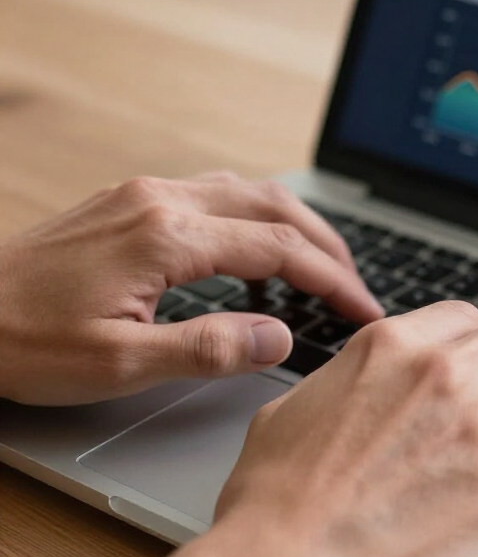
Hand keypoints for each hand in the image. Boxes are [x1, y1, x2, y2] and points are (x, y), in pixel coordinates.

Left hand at [0, 172, 382, 405]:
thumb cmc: (21, 341)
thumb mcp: (118, 364)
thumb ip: (209, 348)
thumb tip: (280, 336)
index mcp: (166, 236)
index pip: (279, 249)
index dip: (332, 281)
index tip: (364, 310)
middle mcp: (162, 200)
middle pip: (275, 206)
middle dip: (327, 245)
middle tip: (356, 287)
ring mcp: (145, 194)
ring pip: (248, 192)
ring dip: (294, 226)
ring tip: (321, 266)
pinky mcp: (131, 201)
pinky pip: (215, 196)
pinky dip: (255, 221)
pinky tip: (255, 254)